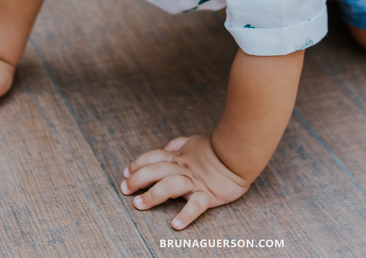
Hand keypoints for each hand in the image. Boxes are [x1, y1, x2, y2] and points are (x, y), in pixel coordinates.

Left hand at [120, 135, 249, 228]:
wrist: (240, 154)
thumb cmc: (217, 150)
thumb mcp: (194, 141)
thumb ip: (178, 144)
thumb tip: (165, 147)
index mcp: (180, 157)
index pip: (154, 157)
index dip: (138, 163)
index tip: (126, 172)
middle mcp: (184, 168)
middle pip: (157, 170)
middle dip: (138, 179)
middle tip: (125, 189)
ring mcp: (195, 181)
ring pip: (171, 185)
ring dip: (153, 195)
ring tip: (139, 205)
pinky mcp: (209, 194)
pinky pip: (196, 205)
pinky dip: (186, 214)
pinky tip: (176, 224)